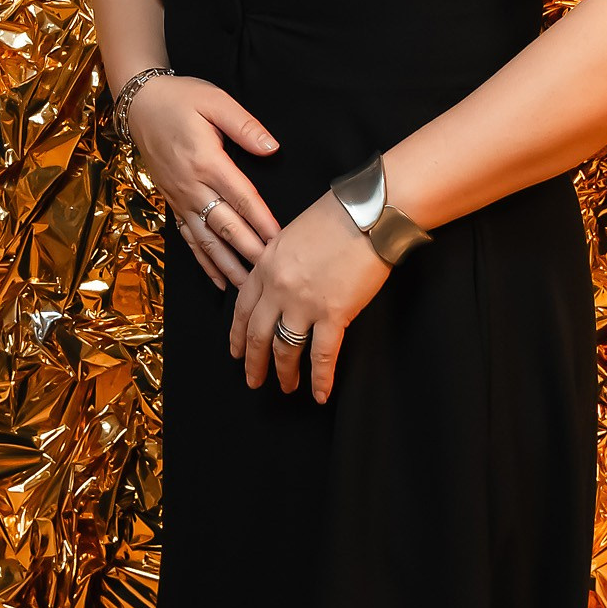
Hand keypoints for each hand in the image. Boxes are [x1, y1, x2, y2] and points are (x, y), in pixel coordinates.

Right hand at [127, 75, 280, 286]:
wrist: (139, 104)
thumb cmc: (181, 99)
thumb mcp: (215, 101)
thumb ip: (245, 126)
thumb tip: (272, 148)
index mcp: (207, 162)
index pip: (242, 198)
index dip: (262, 222)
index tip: (281, 242)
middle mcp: (192, 186)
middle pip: (226, 226)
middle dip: (250, 253)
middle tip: (272, 276)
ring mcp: (180, 198)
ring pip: (207, 240)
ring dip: (228, 266)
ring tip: (249, 289)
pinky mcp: (172, 203)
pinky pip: (189, 238)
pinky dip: (205, 262)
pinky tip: (219, 279)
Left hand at [229, 191, 391, 403]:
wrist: (369, 213)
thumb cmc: (337, 216)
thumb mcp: (292, 234)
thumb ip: (279, 261)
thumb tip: (278, 285)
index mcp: (266, 265)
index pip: (243, 308)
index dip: (238, 334)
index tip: (237, 352)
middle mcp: (278, 288)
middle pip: (259, 334)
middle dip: (254, 362)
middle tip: (253, 380)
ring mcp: (304, 303)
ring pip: (285, 349)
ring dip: (285, 373)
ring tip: (286, 387)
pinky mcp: (333, 314)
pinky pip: (322, 355)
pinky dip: (320, 379)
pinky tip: (320, 393)